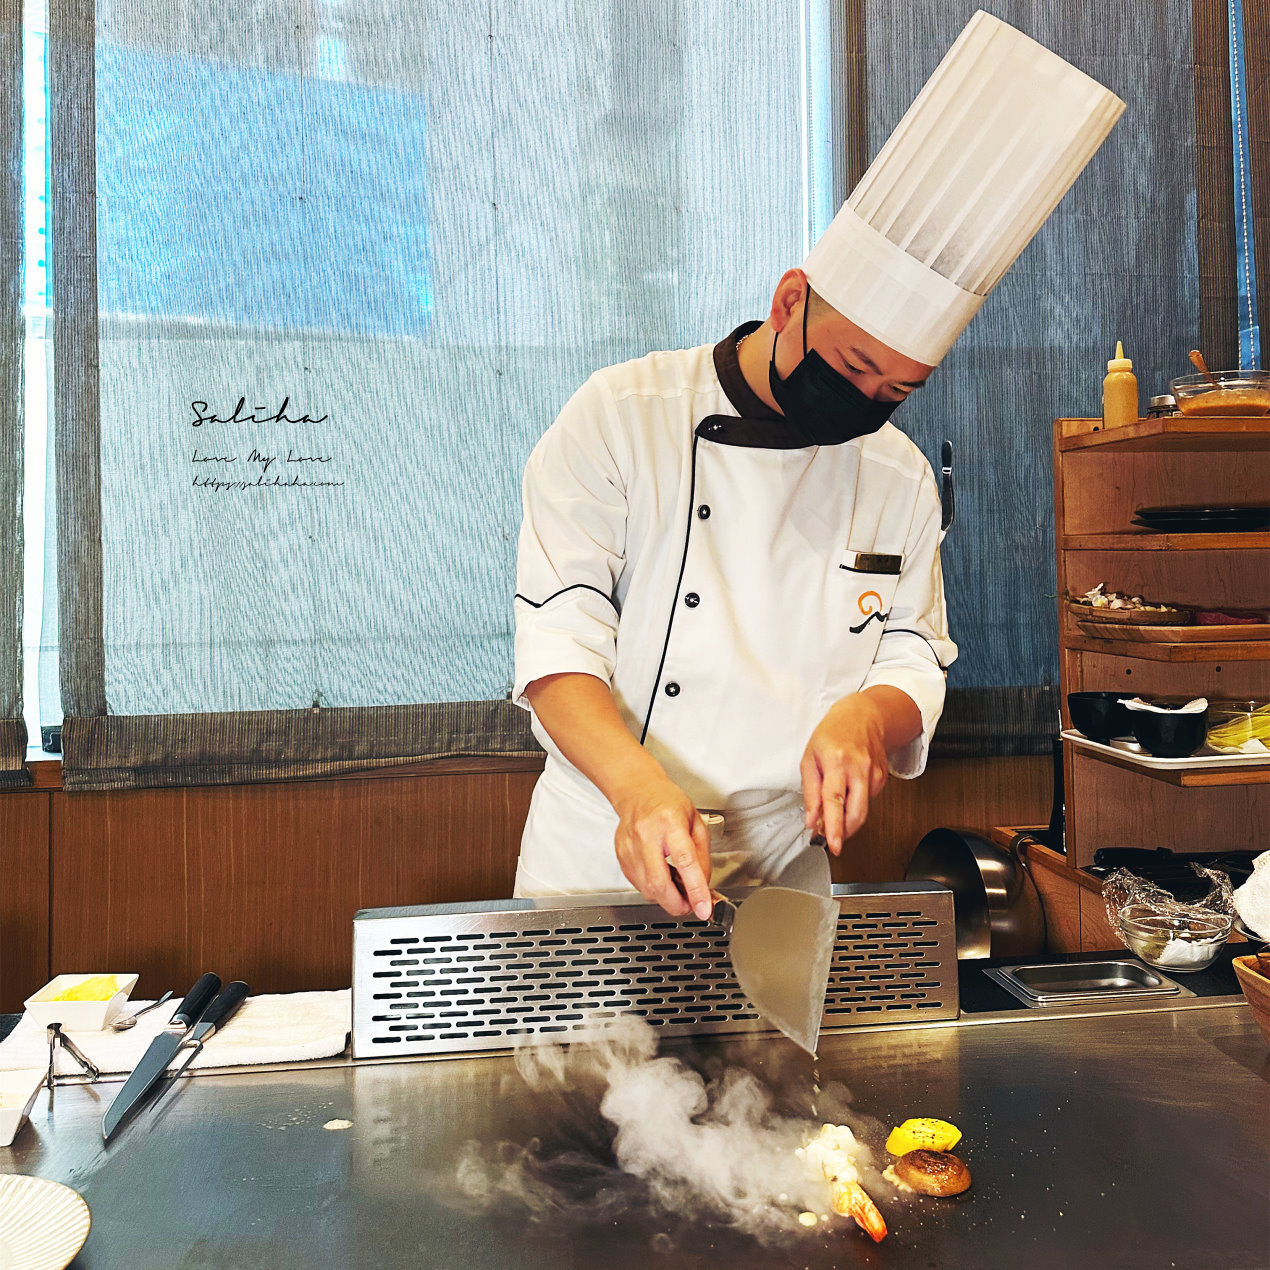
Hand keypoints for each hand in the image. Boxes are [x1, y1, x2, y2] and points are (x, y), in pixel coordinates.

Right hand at [612, 776, 712, 919]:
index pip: (684, 862)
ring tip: (676, 888)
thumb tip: (703, 885)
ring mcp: (630, 847)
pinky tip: (660, 876)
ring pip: (647, 889)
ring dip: (665, 898)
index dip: (695, 890)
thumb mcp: (696, 822)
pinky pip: (638, 884)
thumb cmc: (667, 802)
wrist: (637, 791)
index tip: (703, 908)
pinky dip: (652, 888)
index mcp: (670, 823)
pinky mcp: (621, 856)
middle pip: (659, 884)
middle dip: (677, 904)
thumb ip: (702, 855)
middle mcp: (647, 836)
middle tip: (690, 906)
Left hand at [800, 693, 889, 853]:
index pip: (834, 800)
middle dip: (844, 833)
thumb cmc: (833, 734)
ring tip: (833, 815)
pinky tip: (848, 792)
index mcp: (837, 761)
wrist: (863, 716)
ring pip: (862, 811)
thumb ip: (810, 792)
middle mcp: (858, 768)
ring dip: (847, 821)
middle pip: (856, 812)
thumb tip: (812, 820)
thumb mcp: (810, 758)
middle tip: (831, 840)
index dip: (833, 826)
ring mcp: (874, 775)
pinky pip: (867, 801)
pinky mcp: (882, 779)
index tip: (832, 844)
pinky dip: (855, 805)